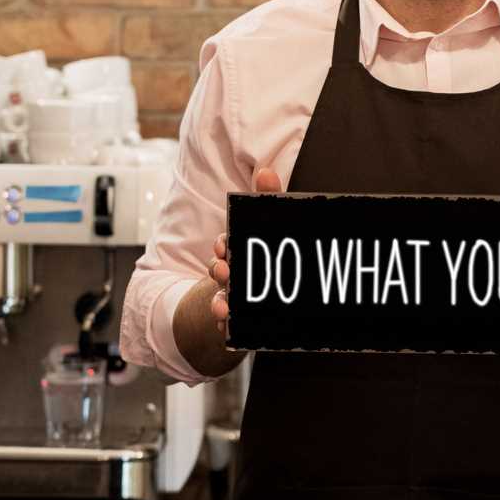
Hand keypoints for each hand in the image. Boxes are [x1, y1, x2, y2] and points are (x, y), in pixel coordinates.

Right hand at [209, 166, 282, 335]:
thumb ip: (269, 199)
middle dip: (219, 271)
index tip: (223, 244)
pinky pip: (231, 325)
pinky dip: (227, 327)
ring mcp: (235, 297)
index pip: (225, 245)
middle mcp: (233, 273)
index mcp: (238, 250)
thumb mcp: (272, 226)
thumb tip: (265, 171)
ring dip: (219, 303)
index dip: (222, 245)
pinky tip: (228, 329)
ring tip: (223, 309)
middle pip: (220, 272)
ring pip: (222, 299)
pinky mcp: (241, 319)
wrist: (281, 297)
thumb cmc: (270, 254)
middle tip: (224, 272)